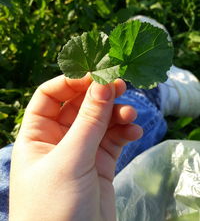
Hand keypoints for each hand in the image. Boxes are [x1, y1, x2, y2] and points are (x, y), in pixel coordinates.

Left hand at [9, 74, 142, 220]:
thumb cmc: (54, 208)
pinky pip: (113, 139)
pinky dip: (124, 132)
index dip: (70, 83)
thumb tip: (102, 83)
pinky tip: (134, 131)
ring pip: (99, 121)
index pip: (50, 96)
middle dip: (98, 95)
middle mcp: (58, 139)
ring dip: (115, 114)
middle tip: (120, 85)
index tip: (94, 75)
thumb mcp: (70, 160)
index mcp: (37, 135)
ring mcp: (81, 151)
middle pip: (79, 106)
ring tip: (130, 114)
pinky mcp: (101, 163)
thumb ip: (88, 121)